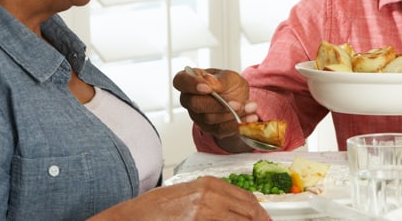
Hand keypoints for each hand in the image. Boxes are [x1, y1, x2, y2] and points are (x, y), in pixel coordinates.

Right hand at [89, 176, 269, 219]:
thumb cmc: (157, 207)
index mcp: (210, 184)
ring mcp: (205, 210)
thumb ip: (213, 199)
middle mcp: (210, 194)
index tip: (265, 219)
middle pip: (248, 210)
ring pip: (240, 220)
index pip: (246, 197)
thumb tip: (234, 210)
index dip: (259, 212)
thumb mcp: (189, 195)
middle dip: (259, 220)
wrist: (136, 216)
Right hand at [173, 67, 258, 139]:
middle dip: (218, 104)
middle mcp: (189, 100)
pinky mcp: (209, 129)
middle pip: (195, 104)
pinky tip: (249, 118)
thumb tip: (211, 84)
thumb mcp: (229, 76)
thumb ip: (220, 80)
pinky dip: (237, 124)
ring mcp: (197, 116)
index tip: (207, 88)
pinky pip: (220, 130)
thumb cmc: (229, 84)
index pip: (181, 81)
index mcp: (190, 81)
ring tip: (251, 107)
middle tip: (237, 103)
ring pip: (209, 118)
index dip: (191, 85)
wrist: (239, 99)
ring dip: (232, 114)